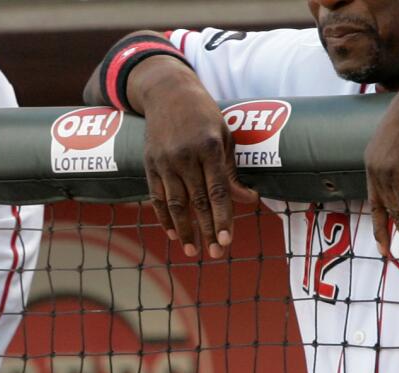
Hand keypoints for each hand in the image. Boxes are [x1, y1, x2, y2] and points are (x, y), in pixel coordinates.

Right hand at [142, 83, 258, 258]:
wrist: (167, 92)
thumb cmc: (204, 114)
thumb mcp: (224, 136)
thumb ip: (232, 171)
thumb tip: (249, 200)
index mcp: (209, 148)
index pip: (218, 191)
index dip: (223, 218)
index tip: (228, 240)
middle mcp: (185, 156)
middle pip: (197, 202)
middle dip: (208, 230)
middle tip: (216, 253)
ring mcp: (164, 161)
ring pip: (175, 204)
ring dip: (185, 230)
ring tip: (193, 250)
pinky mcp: (149, 164)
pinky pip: (157, 197)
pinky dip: (164, 217)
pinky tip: (173, 234)